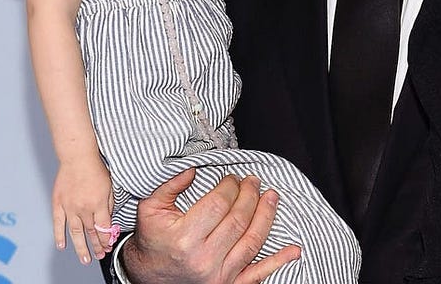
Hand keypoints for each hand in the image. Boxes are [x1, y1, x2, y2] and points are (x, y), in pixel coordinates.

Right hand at [52, 157, 115, 263]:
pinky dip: (59, 236)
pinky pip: (58, 224)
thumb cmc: (95, 168)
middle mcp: (83, 208)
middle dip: (96, 246)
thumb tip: (108, 219)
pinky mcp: (58, 204)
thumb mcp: (110, 185)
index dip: (106, 239)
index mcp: (98, 203)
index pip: (103, 228)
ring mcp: (69, 208)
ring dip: (81, 247)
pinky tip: (62, 245)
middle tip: (100, 256)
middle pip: (91, 232)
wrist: (77, 157)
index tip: (109, 246)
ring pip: (75, 233)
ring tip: (85, 259)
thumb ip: (109, 204)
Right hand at [120, 169, 300, 283]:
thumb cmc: (151, 241)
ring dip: (266, 216)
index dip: (230, 186)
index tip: (232, 178)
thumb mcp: (149, 210)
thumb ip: (169, 186)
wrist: (146, 278)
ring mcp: (218, 276)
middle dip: (250, 195)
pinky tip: (294, 250)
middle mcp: (204, 259)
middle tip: (253, 181)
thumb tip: (193, 168)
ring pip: (252, 241)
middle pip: (238, 220)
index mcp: (185, 238)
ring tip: (272, 196)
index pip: (219, 204)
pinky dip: (278, 262)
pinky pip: (257, 275)